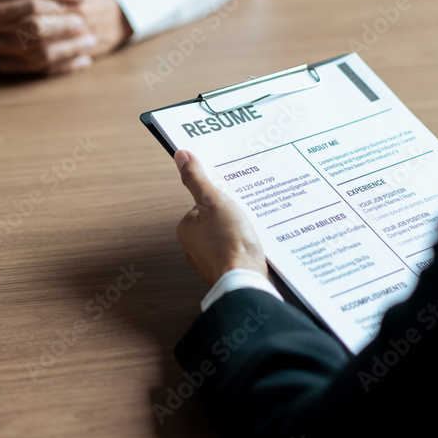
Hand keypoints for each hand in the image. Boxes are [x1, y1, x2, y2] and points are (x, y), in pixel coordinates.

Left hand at [0, 0, 132, 61]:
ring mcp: (79, 32)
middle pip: (35, 8)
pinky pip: (47, 63)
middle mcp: (76, 6)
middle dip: (6, 13)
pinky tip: (4, 64)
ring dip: (11, 43)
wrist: (117, 20)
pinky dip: (23, 65)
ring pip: (40, 39)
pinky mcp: (77, 54)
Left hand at [174, 150, 267, 285]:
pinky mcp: (226, 270)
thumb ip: (197, 179)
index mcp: (186, 227)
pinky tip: (256, 245)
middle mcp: (194, 246)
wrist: (245, 281)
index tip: (235, 195)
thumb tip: (181, 156)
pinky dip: (246, 246)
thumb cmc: (229, 243)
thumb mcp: (213, 201)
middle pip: (216, 219)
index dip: (221, 196)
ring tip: (254, 229)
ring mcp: (210, 260)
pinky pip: (236, 251)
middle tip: (247, 210)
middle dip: (233, 215)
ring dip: (241, 231)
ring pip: (228, 236)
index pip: (203, 202)